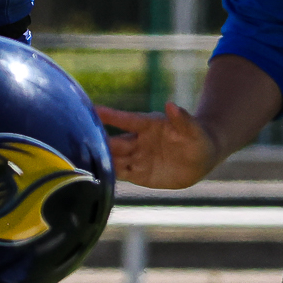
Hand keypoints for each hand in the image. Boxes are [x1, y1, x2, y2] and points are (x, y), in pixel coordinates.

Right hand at [96, 99, 220, 189]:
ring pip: (115, 159)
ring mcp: (137, 157)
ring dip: (102, 161)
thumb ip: (182, 119)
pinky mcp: (138, 173)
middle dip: (100, 143)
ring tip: (84, 162)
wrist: (200, 159)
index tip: (93, 109)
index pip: (126, 120)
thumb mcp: (194, 130)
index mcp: (148, 125)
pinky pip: (121, 173)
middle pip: (116, 142)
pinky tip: (96, 177)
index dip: (110, 115)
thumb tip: (171, 105)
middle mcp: (138, 140)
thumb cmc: (197, 138)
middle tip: (82, 143)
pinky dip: (109, 175)